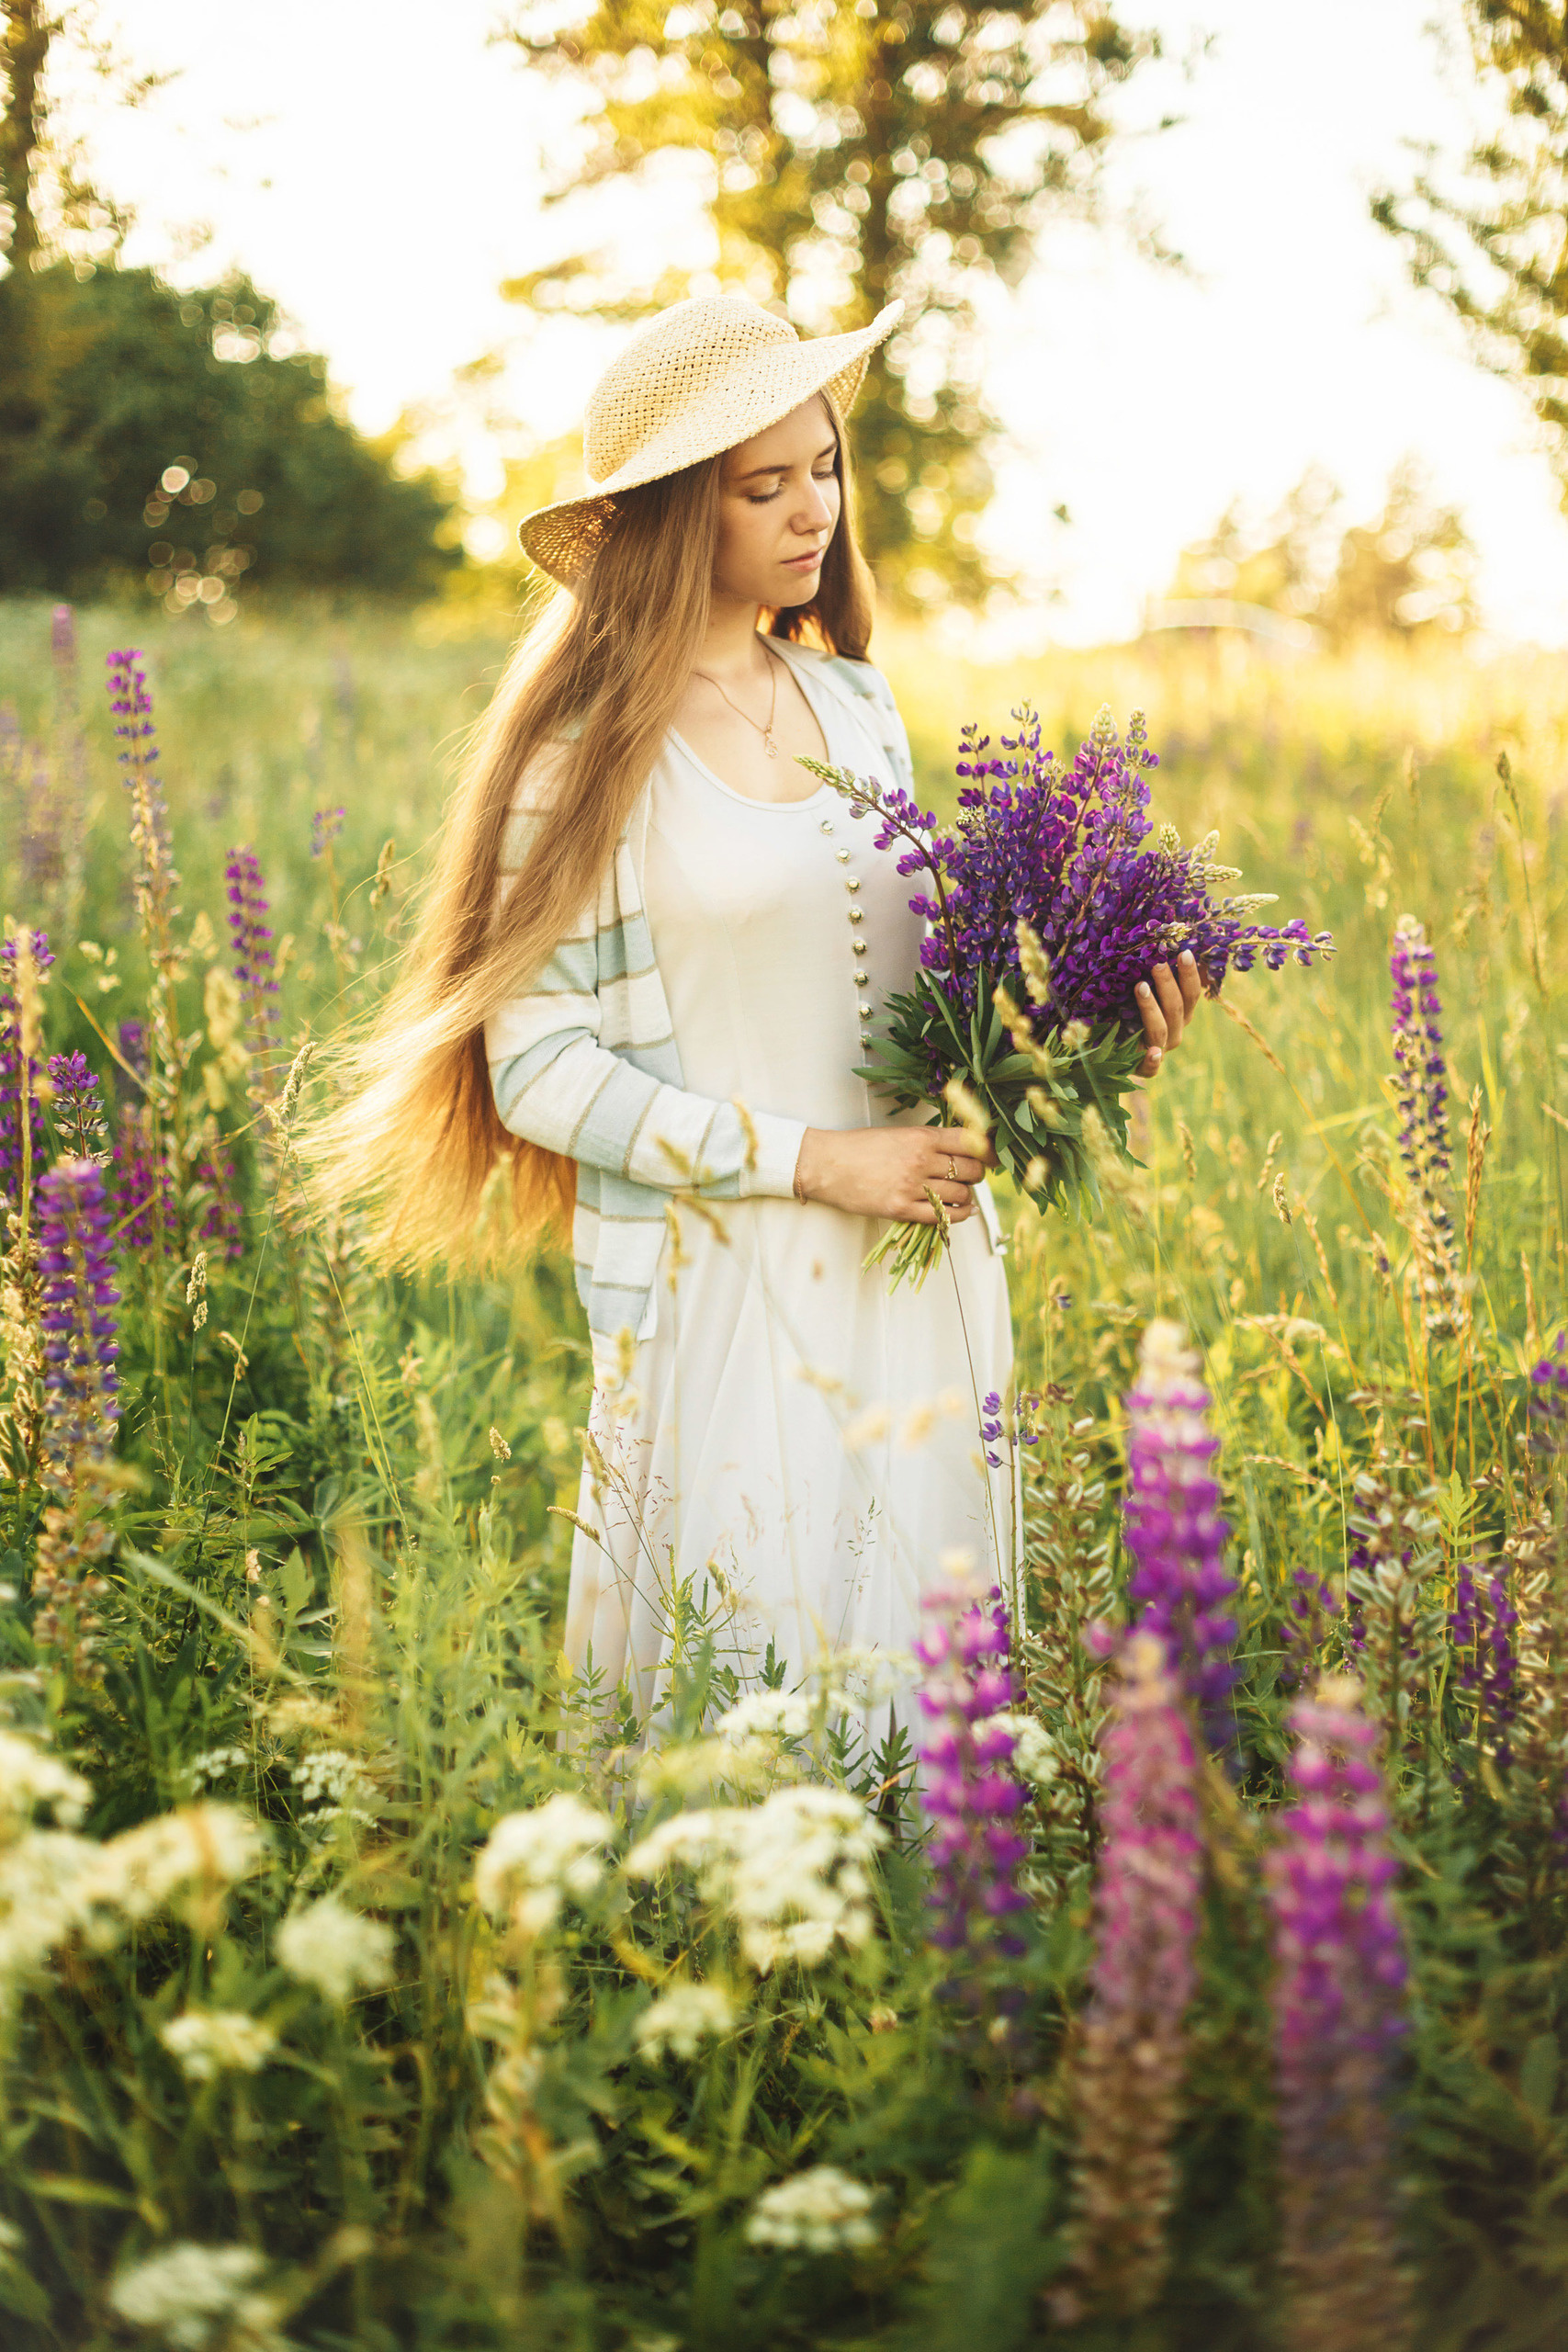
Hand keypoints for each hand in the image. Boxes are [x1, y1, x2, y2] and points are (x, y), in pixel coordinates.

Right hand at [793, 1125, 994, 1223]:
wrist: (826, 1165)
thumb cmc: (858, 1147)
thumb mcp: (897, 1134)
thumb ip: (928, 1141)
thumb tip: (960, 1150)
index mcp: (921, 1137)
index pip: (971, 1142)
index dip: (988, 1151)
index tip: (991, 1157)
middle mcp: (921, 1160)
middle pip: (971, 1170)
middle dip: (977, 1174)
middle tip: (971, 1176)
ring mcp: (913, 1187)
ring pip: (961, 1195)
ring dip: (966, 1196)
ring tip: (960, 1194)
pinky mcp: (902, 1209)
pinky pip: (944, 1216)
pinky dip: (958, 1215)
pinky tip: (960, 1211)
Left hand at [1134, 948, 1204, 1078]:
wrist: (1110, 1053)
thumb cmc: (1128, 1015)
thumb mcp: (1140, 994)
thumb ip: (1151, 978)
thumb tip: (1155, 946)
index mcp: (1180, 1015)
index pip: (1191, 993)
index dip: (1190, 974)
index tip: (1183, 952)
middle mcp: (1174, 1032)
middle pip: (1176, 1008)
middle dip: (1167, 984)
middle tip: (1157, 964)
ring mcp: (1160, 1050)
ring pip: (1160, 1029)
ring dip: (1152, 1008)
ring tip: (1140, 987)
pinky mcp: (1144, 1069)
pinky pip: (1151, 1068)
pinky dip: (1152, 1060)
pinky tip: (1153, 1053)